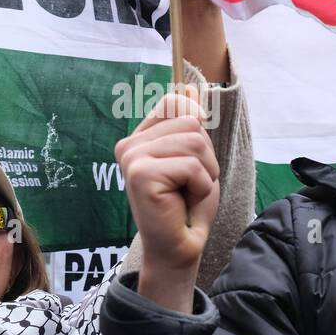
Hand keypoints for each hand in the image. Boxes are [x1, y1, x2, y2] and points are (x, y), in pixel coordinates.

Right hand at [117, 88, 219, 312]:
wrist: (179, 248)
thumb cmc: (187, 207)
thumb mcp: (195, 157)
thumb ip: (189, 122)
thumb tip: (190, 86)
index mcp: (139, 138)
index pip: (174, 102)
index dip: (196, 123)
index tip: (193, 161)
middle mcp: (129, 145)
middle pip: (190, 122)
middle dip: (205, 157)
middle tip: (189, 185)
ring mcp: (132, 158)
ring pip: (195, 141)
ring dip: (205, 172)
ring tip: (188, 193)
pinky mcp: (141, 174)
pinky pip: (192, 165)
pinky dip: (201, 186)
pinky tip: (184, 202)